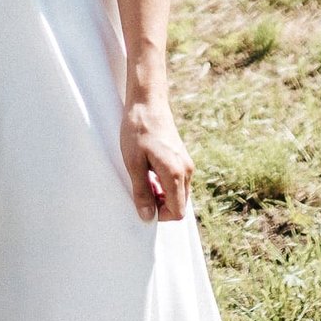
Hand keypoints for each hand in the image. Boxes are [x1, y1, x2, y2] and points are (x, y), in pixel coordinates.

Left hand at [120, 96, 193, 221]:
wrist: (147, 102)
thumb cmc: (138, 131)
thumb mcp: (133, 164)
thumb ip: (142, 192)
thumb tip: (147, 217)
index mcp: (175, 173)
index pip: (177, 212)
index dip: (159, 215)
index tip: (143, 203)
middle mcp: (186, 170)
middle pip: (180, 205)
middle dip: (161, 205)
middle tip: (141, 190)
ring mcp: (186, 163)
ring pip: (179, 194)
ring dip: (162, 194)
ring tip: (144, 179)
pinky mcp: (183, 157)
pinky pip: (178, 182)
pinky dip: (166, 184)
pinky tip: (150, 171)